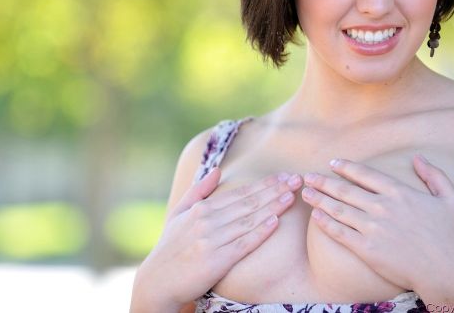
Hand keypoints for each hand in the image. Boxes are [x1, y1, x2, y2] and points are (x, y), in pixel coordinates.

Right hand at [136, 167, 301, 309]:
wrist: (157, 281)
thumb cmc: (170, 248)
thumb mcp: (179, 214)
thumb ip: (198, 191)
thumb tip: (217, 171)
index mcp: (201, 209)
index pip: (239, 193)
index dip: (264, 184)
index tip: (283, 176)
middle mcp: (207, 221)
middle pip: (248, 203)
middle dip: (274, 190)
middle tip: (296, 180)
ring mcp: (211, 240)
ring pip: (248, 220)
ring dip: (272, 207)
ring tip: (291, 197)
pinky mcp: (215, 261)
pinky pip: (243, 244)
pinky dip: (259, 232)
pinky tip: (275, 222)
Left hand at [300, 155, 453, 291]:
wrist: (447, 271)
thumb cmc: (452, 237)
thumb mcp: (451, 199)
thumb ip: (434, 176)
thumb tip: (418, 158)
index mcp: (399, 192)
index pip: (365, 174)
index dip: (346, 167)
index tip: (332, 163)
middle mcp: (382, 206)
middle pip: (345, 189)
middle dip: (323, 181)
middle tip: (307, 176)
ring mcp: (373, 228)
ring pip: (338, 209)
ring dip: (319, 199)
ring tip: (305, 193)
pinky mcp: (367, 249)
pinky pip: (340, 233)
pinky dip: (325, 223)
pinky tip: (315, 216)